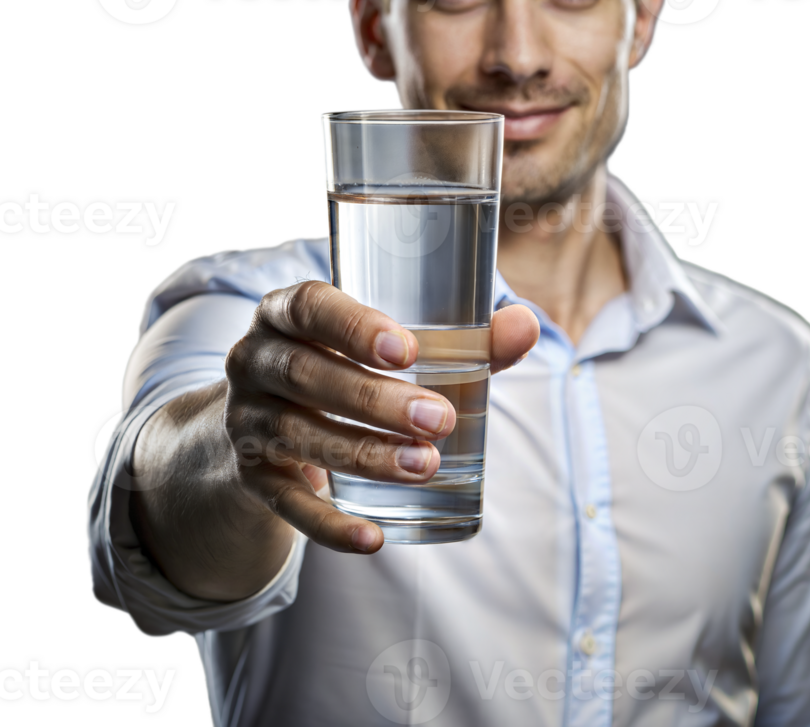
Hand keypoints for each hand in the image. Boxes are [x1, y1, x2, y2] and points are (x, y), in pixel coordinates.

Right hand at [224, 281, 538, 554]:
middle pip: (306, 375)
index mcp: (286, 313)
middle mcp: (255, 360)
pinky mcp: (251, 476)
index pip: (309, 307)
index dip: (353, 326)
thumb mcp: (383, 345)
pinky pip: (286, 503)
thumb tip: (527, 326)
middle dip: (375, 400)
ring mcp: (246, 420)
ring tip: (424, 467)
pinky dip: (329, 524)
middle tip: (439, 419)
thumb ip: (460, 339)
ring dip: (364, 455)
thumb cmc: (344, 366)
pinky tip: (372, 537)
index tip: (406, 350)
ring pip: (299, 436)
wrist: (262, 422)